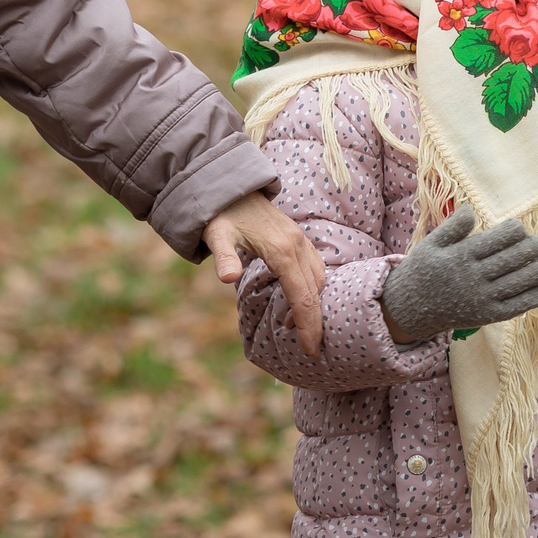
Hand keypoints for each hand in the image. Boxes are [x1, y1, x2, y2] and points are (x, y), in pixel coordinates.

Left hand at [204, 189, 325, 357]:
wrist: (231, 187)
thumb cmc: (222, 215)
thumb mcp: (217, 236)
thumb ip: (224, 257)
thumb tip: (226, 278)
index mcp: (281, 250)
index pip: (301, 295)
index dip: (307, 324)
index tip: (309, 350)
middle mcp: (296, 245)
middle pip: (315, 291)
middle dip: (316, 321)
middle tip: (311, 349)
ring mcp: (300, 241)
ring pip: (320, 278)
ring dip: (314, 304)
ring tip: (300, 328)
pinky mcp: (299, 239)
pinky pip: (316, 267)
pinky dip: (314, 288)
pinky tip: (301, 299)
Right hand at [379, 209, 537, 344]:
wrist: (410, 309)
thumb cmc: (422, 271)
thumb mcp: (430, 244)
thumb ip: (453, 226)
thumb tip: (472, 208)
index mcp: (461, 255)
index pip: (501, 237)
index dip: (517, 230)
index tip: (519, 228)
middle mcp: (474, 276)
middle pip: (516, 257)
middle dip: (533, 247)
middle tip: (537, 244)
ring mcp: (482, 298)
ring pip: (522, 280)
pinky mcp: (488, 316)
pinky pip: (520, 306)